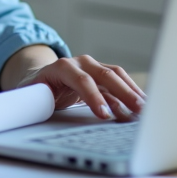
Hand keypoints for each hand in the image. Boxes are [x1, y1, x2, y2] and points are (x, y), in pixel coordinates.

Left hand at [15, 55, 145, 122]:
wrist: (40, 77)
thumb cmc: (35, 89)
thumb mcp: (31, 94)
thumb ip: (35, 101)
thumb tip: (33, 111)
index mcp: (61, 67)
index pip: (81, 80)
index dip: (93, 96)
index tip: (104, 115)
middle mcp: (80, 62)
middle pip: (105, 75)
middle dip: (123, 93)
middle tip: (138, 112)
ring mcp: (93, 66)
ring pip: (116, 76)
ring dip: (132, 92)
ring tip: (146, 110)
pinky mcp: (101, 76)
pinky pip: (119, 83)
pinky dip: (131, 93)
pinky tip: (142, 105)